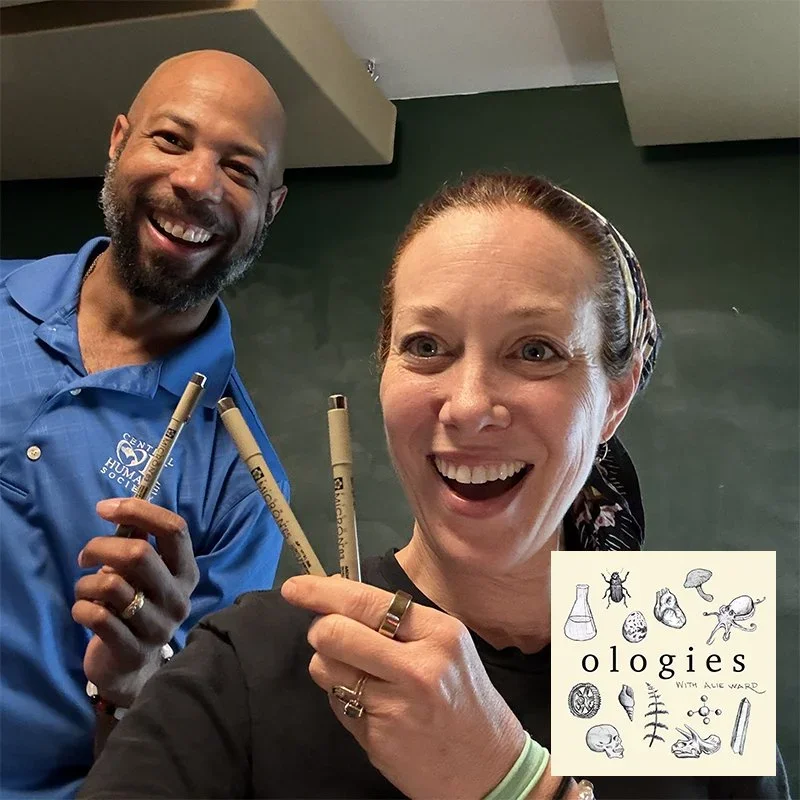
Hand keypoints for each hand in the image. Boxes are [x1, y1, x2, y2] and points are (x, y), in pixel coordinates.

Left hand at [72, 498, 199, 707]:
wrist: (131, 666)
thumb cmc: (136, 606)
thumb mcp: (143, 574)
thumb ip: (138, 543)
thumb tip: (121, 511)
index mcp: (186, 572)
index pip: (174, 529)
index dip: (138, 511)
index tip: (105, 508)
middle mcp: (178, 598)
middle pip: (139, 554)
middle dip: (101, 546)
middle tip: (85, 555)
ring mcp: (158, 626)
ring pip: (112, 584)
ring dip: (87, 582)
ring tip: (85, 589)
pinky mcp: (133, 649)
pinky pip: (96, 616)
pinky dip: (80, 607)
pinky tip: (83, 610)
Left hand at [281, 576, 525, 798]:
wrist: (489, 766)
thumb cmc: (464, 695)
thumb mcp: (446, 645)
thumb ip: (397, 621)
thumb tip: (335, 596)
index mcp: (439, 634)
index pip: (368, 602)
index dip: (322, 592)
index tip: (294, 588)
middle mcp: (417, 668)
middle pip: (334, 633)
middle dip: (320, 630)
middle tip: (326, 634)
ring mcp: (396, 707)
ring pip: (326, 667)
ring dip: (329, 665)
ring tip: (358, 673)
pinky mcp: (377, 739)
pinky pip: (337, 702)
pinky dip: (343, 697)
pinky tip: (371, 705)